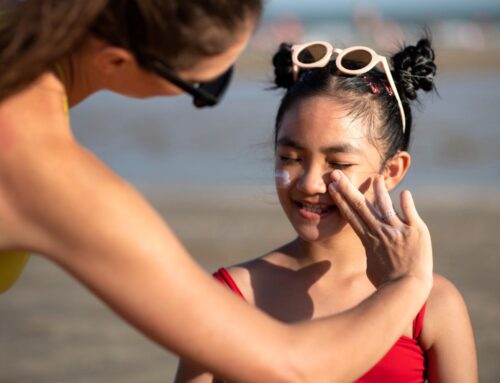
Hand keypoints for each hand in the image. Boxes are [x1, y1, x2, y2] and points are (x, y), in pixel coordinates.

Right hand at [328, 170, 432, 288]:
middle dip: (347, 188)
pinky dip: (406, 202)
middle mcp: (380, 231)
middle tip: (337, 174)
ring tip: (376, 178)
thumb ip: (371, 251)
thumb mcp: (371, 267)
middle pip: (360, 206)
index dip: (340, 199)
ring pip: (385, 205)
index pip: (350, 214)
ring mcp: (397, 230)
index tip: (332, 186)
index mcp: (368, 239)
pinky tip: (404, 192)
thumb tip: (370, 246)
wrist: (407, 288)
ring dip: (378, 191)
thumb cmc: (387, 282)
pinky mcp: (416, 231)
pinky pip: (410, 212)